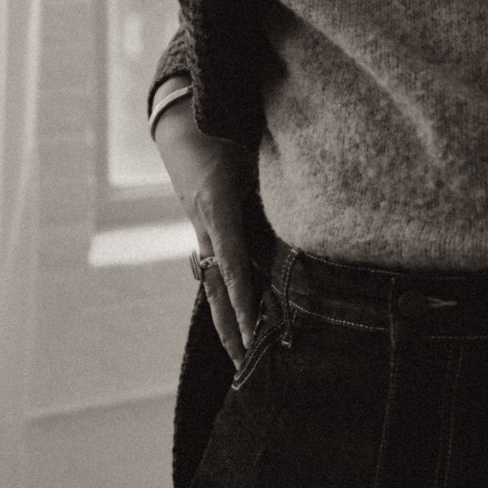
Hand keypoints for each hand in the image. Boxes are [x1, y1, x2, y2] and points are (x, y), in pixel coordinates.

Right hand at [154, 88, 258, 369]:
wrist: (179, 121)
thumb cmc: (219, 131)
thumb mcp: (249, 151)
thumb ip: (273, 180)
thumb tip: (308, 208)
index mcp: (216, 206)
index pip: (232, 260)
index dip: (242, 296)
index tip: (252, 328)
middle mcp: (204, 223)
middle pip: (216, 284)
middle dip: (229, 326)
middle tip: (243, 366)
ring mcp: (201, 227)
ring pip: (213, 280)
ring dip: (226, 317)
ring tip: (240, 355)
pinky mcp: (205, 226)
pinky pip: (217, 264)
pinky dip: (227, 291)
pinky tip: (238, 315)